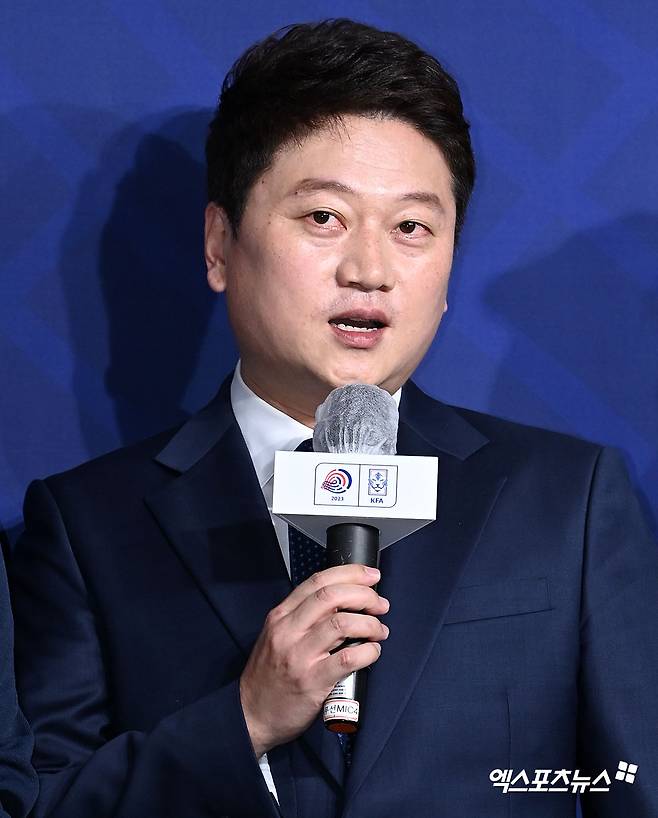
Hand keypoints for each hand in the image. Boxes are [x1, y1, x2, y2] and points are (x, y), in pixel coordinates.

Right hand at [239, 564, 388, 756]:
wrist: (251, 715)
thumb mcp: (277, 636)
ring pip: (342, 623)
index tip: (371, 575)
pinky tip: (372, 652)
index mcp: (280, 616)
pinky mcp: (312, 682)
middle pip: (332, 596)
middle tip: (380, 604)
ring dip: (370, 623)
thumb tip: (345, 601)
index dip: (350, 574)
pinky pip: (348, 659)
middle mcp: (288, 631)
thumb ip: (303, 617)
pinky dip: (368, 651)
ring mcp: (299, 656)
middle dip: (364, 595)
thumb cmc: (269, 675)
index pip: (318, 582)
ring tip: (379, 630)